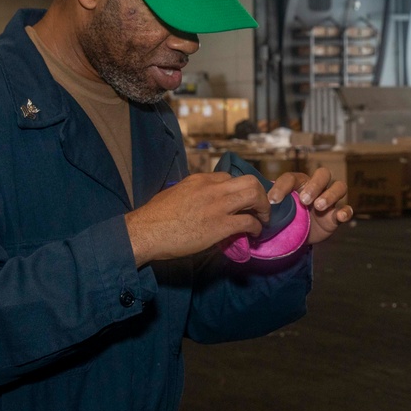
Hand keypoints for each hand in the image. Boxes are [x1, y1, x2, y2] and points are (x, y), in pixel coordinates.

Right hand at [125, 172, 270, 264]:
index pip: (229, 177)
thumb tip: (199, 201)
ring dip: (264, 208)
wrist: (145, 231)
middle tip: (261, 208)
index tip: (241, 201)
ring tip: (263, 219)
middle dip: (261, 194)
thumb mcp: (174, 193)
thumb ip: (192, 193)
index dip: (239, 190)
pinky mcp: (220, 226)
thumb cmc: (154, 216)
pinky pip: (248, 222)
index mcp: (199, 179)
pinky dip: (256, 227)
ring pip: (254, 195)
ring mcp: (217, 206)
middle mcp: (212, 188)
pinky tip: (253, 233)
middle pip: (250, 181)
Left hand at [269, 168, 353, 244]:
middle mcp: (317, 187)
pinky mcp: (337, 215)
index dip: (283, 187)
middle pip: (323, 174)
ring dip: (330, 195)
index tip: (273, 201)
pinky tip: (339, 216)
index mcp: (299, 183)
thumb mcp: (278, 211)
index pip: (292, 177)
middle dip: (314, 185)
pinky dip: (345, 212)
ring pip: (339, 187)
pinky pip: (347, 209)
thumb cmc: (288, 217)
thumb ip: (270, 205)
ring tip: (318, 206)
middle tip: (304, 200)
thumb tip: (253, 205)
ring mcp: (330, 200)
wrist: (298, 236)